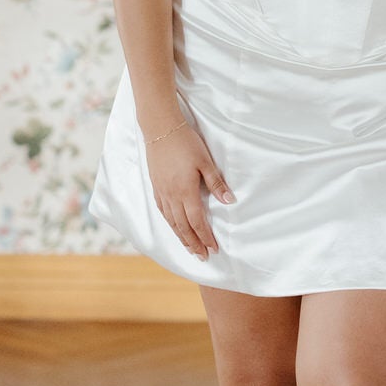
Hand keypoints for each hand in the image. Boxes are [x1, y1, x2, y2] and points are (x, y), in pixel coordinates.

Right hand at [146, 120, 234, 262]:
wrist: (161, 128)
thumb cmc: (186, 143)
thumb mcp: (205, 161)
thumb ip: (216, 183)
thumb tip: (229, 202)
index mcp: (186, 191)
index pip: (197, 222)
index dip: (205, 237)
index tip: (213, 249)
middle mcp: (172, 196)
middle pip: (183, 227)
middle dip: (194, 243)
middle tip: (202, 257)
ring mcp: (162, 192)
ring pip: (171, 222)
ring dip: (181, 237)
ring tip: (189, 248)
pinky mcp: (156, 186)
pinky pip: (163, 212)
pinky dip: (170, 224)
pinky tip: (173, 227)